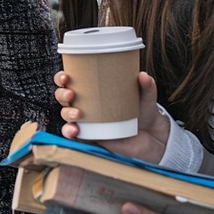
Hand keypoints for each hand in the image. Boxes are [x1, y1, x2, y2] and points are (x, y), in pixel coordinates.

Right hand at [54, 69, 168, 162]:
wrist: (151, 137)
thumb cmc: (143, 112)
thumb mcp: (146, 98)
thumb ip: (147, 87)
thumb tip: (143, 75)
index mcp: (93, 90)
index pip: (70, 80)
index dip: (62, 78)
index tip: (66, 77)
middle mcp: (86, 104)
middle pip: (63, 96)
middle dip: (62, 94)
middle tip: (71, 94)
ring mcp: (86, 121)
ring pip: (66, 114)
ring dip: (66, 113)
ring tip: (78, 114)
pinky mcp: (90, 136)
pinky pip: (73, 134)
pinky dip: (69, 132)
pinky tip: (74, 131)